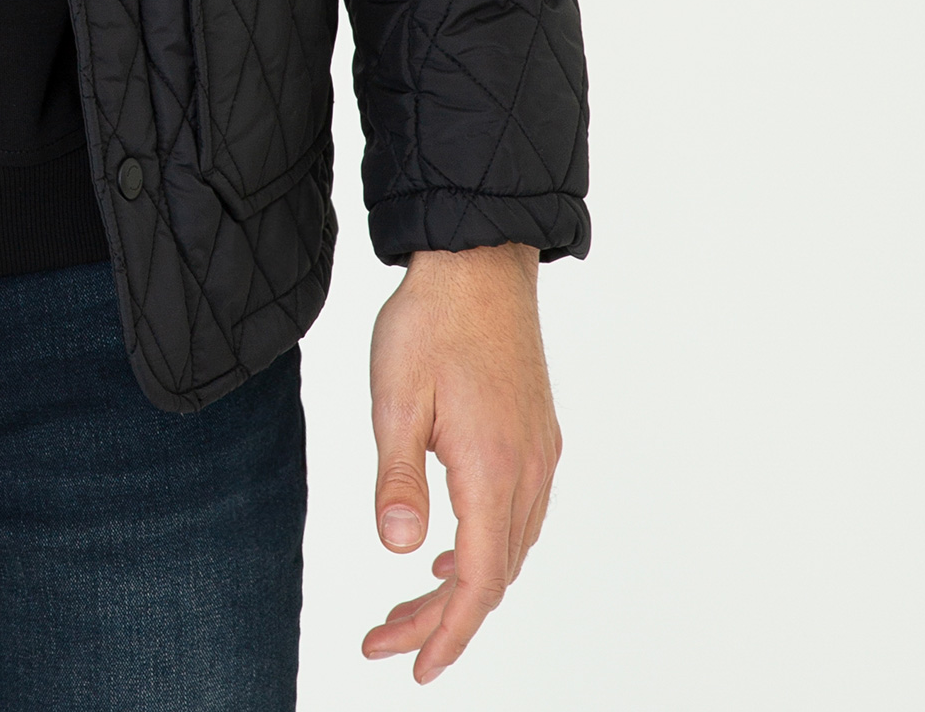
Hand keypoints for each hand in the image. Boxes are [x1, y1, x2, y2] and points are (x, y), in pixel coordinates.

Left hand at [363, 242, 560, 683]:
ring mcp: (539, 454)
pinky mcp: (537, 435)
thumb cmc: (431, 320)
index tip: (412, 665)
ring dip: (464, 586)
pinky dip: (487, 548)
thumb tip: (401, 549)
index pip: (477, 581)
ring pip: (509, 550)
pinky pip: (520, 517)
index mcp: (493, 469)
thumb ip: (397, 477)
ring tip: (410, 606)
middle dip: (442, 618)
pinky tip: (451, 548)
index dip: (447, 631)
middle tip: (386, 639)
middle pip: (493, 576)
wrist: (478, 258)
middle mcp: (528, 471)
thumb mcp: (394, 396)